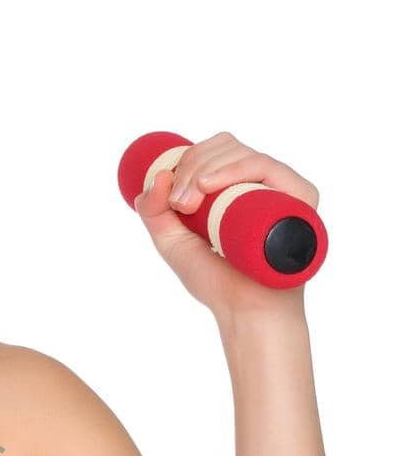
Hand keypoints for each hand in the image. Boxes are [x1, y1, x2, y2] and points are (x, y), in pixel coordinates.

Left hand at [132, 131, 317, 321]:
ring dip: (204, 169)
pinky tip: (209, 186)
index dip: (186, 160)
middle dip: (191, 165)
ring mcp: (281, 188)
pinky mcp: (300, 198)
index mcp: (236, 187)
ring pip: (242, 152)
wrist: (244, 310)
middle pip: (225, 145)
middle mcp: (261, 183)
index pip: (213, 151)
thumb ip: (154, 211)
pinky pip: (267, 167)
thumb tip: (157, 176)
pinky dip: (235, 169)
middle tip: (180, 204)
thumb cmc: (215, 280)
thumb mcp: (172, 242)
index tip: (169, 196)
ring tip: (189, 204)